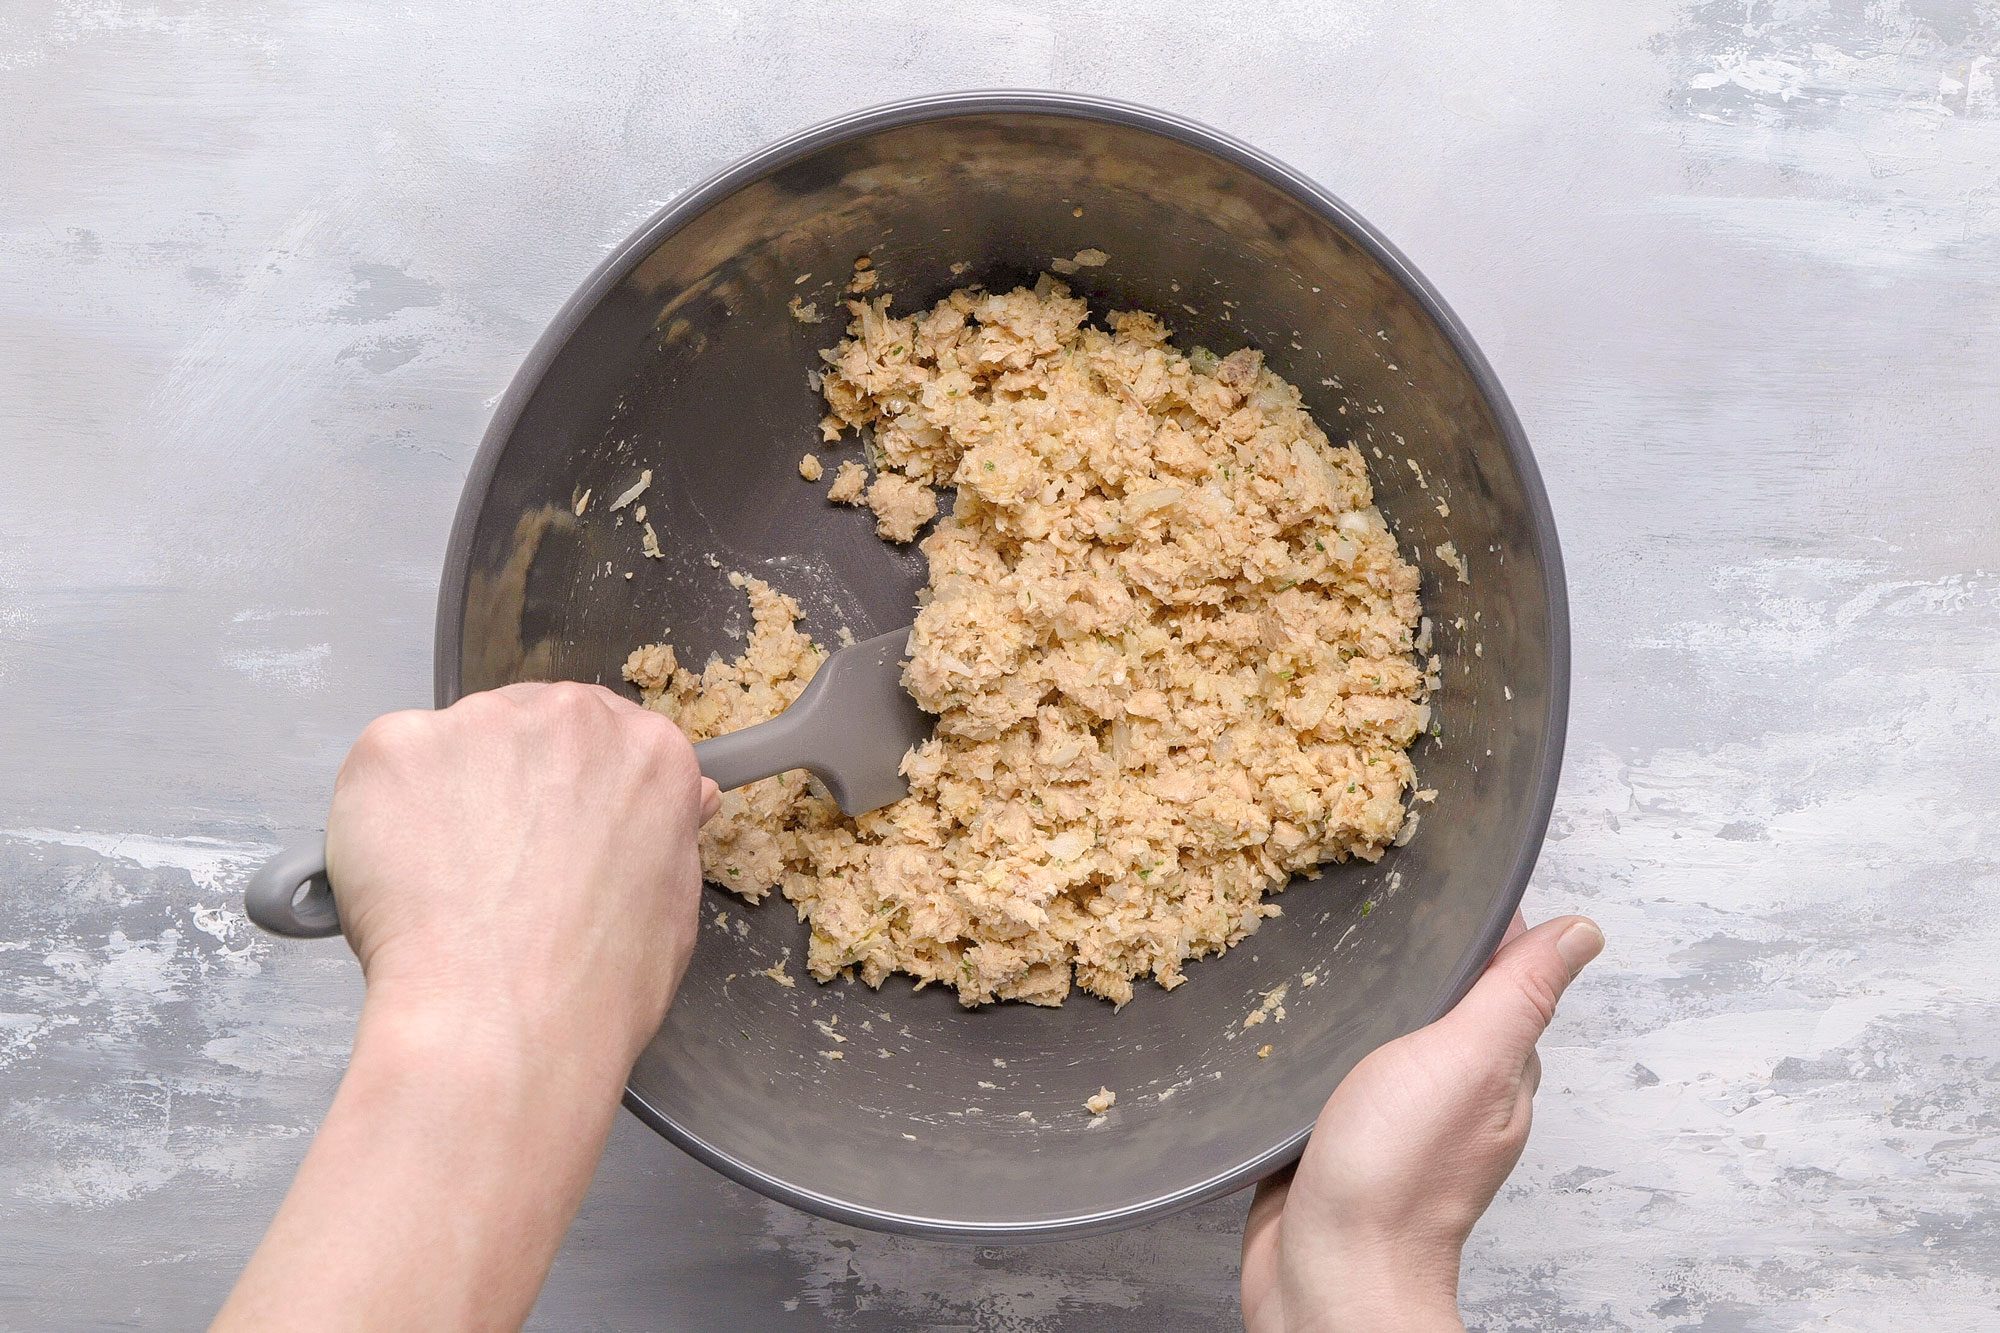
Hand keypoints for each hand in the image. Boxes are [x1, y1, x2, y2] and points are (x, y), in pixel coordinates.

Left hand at [327, 681, 718, 1078]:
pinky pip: (384, 774)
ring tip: (445, 886)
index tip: (550, 831)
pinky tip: (399, 882)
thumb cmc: (596, 988)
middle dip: (509, 783)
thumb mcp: (672, 908)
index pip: (605, 737)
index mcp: (648, 753)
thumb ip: (665, 833)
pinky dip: (380, 820)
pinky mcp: (396, 748)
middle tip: (495, 866)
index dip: (570, 789)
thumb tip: (681, 800)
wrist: (501, 1026)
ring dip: (445, 800)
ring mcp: (478, 724)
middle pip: (528, 724)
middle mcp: (570, 718)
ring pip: (453, 747)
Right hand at [1240, 913, 1603, 1330]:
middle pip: (1446, 1006)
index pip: (1502, 977)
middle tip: (1372, 896)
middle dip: (1419, 954)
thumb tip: (1583, 931)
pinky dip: (1326, 1044)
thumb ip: (1518, 995)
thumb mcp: (1466, 1061)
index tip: (1442, 871)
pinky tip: (1299, 1025)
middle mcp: (1453, 1095)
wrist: (1325, 1271)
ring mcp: (1394, 1120)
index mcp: (1497, 1072)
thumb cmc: (1397, 1174)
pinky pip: (1339, 1074)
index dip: (1482, 925)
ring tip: (1328, 945)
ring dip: (1366, 997)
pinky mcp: (1336, 1138)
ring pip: (1388, 1039)